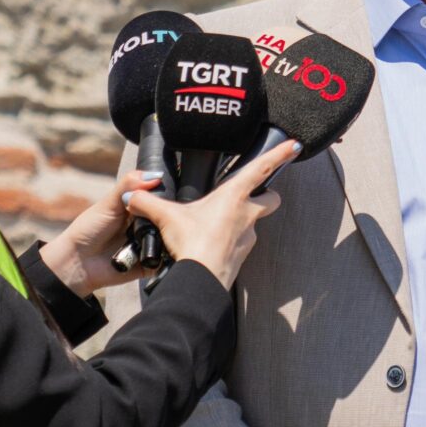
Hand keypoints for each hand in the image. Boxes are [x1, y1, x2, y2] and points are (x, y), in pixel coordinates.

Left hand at [40, 168, 173, 296]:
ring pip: (171, 240)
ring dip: (169, 238)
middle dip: (169, 219)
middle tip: (165, 219)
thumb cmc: (88, 230)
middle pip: (168, 220)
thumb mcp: (109, 203)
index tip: (173, 195)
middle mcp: (146, 227)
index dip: (168, 198)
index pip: (161, 200)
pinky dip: (165, 257)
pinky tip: (162, 251)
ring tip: (163, 236)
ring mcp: (149, 247)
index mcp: (139, 210)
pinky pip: (166, 262)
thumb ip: (129, 186)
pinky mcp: (150, 266)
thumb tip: (156, 175)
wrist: (77, 263)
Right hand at [123, 142, 294, 287]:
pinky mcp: (243, 255)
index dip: (280, 154)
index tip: (294, 145)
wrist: (200, 281)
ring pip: (255, 223)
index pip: (263, 168)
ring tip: (218, 222)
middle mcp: (247, 215)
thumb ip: (147, 203)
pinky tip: (212, 243)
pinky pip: (241, 242)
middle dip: (266, 195)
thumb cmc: (192, 244)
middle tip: (249, 195)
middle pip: (271, 199)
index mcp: (234, 196)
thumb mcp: (166, 218)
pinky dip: (231, 240)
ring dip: (243, 220)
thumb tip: (132, 196)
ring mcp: (248, 237)